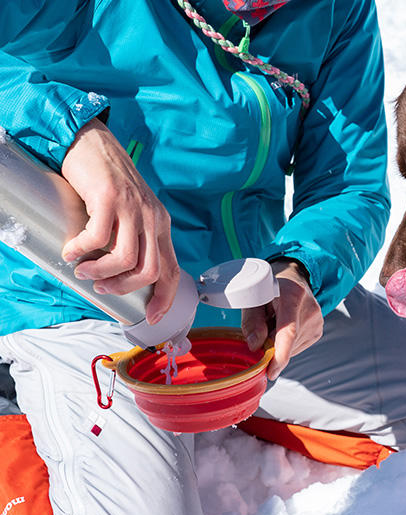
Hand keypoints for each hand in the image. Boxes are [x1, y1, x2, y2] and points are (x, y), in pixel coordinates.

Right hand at [60, 119, 179, 324]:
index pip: (173, 270)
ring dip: (101, 272)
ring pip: (126, 259)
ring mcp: (133, 208)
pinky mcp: (110, 198)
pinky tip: (71, 249)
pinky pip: (98, 238)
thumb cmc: (108, 183)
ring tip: (83, 269)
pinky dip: (81, 250)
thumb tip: (120, 276)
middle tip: (101, 286)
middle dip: (124, 288)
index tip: (150, 316)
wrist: (93, 144)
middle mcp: (153, 218)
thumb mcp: (132, 213)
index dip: (165, 298)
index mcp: (161, 225)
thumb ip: (133, 239)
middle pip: (150, 271)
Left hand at [241, 259, 323, 379]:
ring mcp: (317, 321)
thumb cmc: (270, 288)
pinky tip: (283, 327)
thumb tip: (255, 346)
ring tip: (275, 322)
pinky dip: (285, 344)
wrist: (293, 279)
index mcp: (292, 296)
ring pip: (291, 348)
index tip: (271, 372)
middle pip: (287, 342)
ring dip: (278, 344)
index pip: (288, 330)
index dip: (280, 354)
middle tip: (262, 328)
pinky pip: (296, 347)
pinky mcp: (318, 331)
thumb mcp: (254, 298)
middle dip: (270, 346)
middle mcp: (310, 309)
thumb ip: (251, 321)